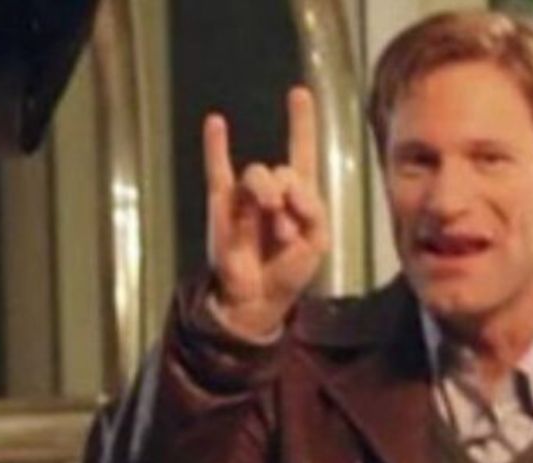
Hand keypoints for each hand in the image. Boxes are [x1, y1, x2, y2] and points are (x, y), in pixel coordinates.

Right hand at [204, 86, 328, 339]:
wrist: (257, 298)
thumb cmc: (289, 271)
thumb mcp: (316, 241)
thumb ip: (313, 208)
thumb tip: (288, 182)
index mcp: (299, 197)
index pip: (302, 154)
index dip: (302, 124)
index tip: (299, 93)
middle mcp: (273, 190)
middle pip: (285, 170)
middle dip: (292, 201)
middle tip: (287, 233)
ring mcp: (246, 195)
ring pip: (259, 173)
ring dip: (270, 196)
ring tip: (273, 225)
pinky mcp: (223, 204)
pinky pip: (218, 170)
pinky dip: (216, 146)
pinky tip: (217, 123)